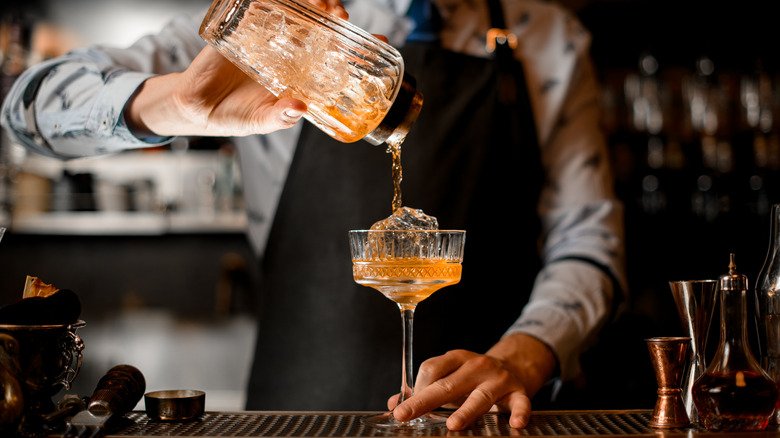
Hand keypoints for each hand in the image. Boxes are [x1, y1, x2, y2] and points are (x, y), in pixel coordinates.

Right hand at [124, 0, 349, 137]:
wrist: (196, 106)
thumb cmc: (234, 117)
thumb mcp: (260, 121)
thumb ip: (279, 116)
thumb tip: (299, 109)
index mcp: (300, 77)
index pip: (335, 58)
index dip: (356, 49)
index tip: (380, 40)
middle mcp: (289, 55)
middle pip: (320, 30)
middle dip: (335, 20)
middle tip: (343, 16)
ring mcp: (267, 39)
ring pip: (296, 15)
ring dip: (311, 5)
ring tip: (323, 4)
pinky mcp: (243, 29)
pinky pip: (259, 8)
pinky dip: (273, 0)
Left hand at [390, 334, 556, 430]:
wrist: (514, 366)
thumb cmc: (474, 376)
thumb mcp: (450, 374)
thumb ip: (424, 388)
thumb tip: (393, 403)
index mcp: (456, 359)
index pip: (431, 368)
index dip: (416, 387)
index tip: (406, 406)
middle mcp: (476, 366)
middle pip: (447, 385)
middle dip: (425, 401)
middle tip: (406, 414)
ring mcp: (498, 379)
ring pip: (480, 397)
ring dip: (466, 410)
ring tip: (453, 424)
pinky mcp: (518, 392)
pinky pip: (521, 403)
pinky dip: (520, 413)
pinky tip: (515, 424)